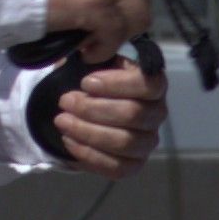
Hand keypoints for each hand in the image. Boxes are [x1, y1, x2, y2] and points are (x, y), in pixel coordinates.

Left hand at [40, 60, 163, 173]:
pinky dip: (89, 155)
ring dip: (87, 132)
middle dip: (93, 108)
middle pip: (133, 114)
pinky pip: (116, 167)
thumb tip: (82, 52)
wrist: (86, 110)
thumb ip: (93, 56)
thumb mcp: (94, 63)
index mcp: (153, 85)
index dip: (117, 84)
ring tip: (61, 121)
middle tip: (65, 101)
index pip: (148, 85)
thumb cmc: (95, 83)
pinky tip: (68, 140)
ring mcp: (147, 142)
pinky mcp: (134, 165)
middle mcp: (156, 114)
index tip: (85, 82)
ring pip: (124, 142)